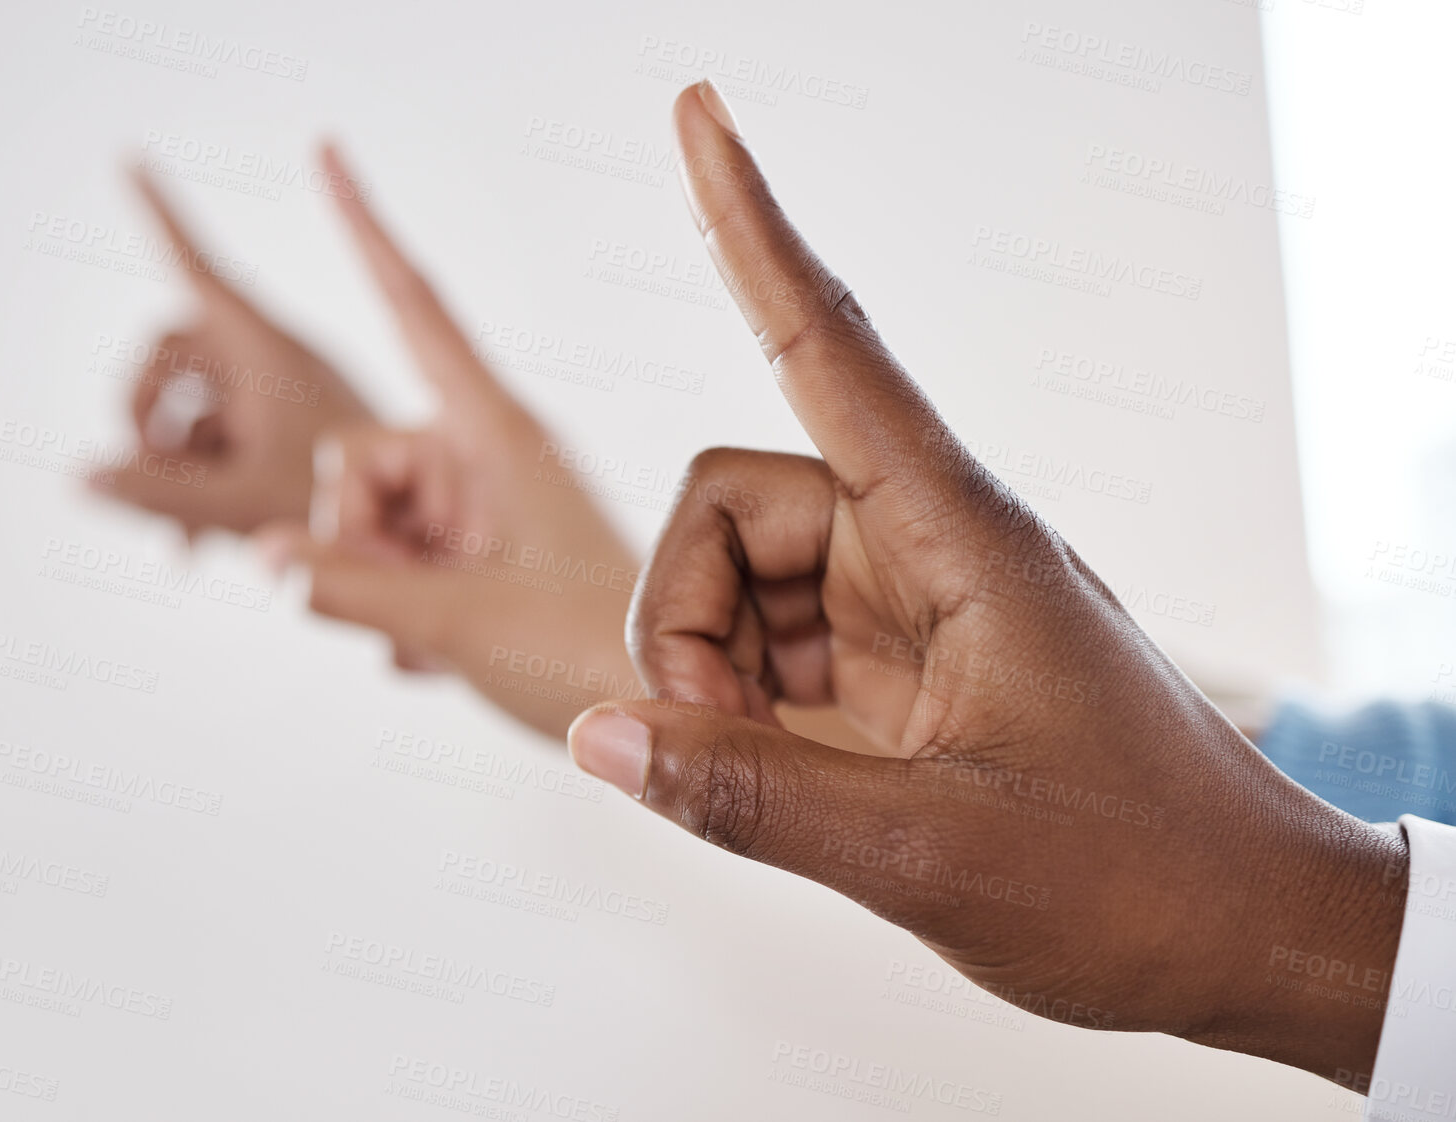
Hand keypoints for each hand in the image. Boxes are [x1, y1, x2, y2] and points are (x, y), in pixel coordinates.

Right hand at [94, 164, 371, 535]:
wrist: (434, 544)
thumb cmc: (363, 515)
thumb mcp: (245, 505)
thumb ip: (157, 494)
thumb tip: (80, 478)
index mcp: (271, 352)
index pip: (200, 269)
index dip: (163, 215)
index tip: (130, 161)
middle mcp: (274, 360)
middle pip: (172, 350)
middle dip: (143, 413)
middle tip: (137, 475)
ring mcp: (282, 394)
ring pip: (192, 405)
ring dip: (169, 465)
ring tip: (179, 536)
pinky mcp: (291, 429)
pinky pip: (220, 437)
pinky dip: (198, 481)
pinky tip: (193, 543)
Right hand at [263, 150, 639, 737]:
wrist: (669, 715)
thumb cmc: (595, 658)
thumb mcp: (460, 622)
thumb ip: (349, 587)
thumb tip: (261, 555)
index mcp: (498, 431)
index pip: (415, 310)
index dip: (365, 230)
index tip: (328, 148)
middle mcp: (482, 453)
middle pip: (351, 455)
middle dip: (352, 534)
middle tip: (410, 602)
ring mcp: (475, 505)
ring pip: (356, 519)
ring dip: (370, 582)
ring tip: (432, 637)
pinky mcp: (471, 552)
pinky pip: (381, 560)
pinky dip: (388, 608)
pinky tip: (433, 654)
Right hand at [567, 82, 1406, 1083]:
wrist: (1245, 936)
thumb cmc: (1134, 880)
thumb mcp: (927, 851)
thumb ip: (747, 797)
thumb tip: (597, 736)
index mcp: (957, 537)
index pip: (828, 349)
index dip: (751, 231)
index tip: (697, 117)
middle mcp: (923, 545)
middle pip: (726, 504)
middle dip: (681, 622)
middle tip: (710, 742)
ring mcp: (908, 606)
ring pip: (735, 583)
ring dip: (710, 680)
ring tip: (767, 781)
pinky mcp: (897, 669)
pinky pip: (770, 651)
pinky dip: (743, 716)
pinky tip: (786, 784)